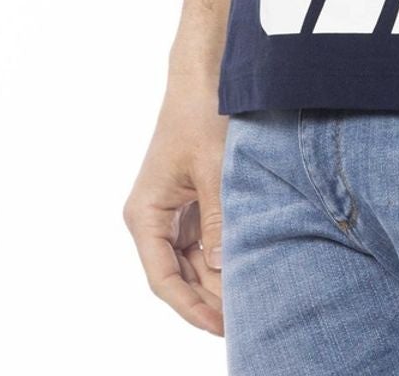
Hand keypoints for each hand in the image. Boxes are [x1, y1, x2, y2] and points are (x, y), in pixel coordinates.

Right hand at [124, 73, 228, 336]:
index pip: (163, 278)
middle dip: (211, 298)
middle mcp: (154, 218)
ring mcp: (173, 212)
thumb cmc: (201, 113)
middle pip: (180, 276)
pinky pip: (205, 242)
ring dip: (219, 281)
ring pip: (194, 264)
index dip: (190, 308)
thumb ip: (217, 221)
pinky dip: (224, 257)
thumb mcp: (212, 168)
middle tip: (248, 319)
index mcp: (145, 214)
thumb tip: (220, 270)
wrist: (205, 72)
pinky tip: (249, 269)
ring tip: (253, 301)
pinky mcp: (193, 203)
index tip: (220, 326)